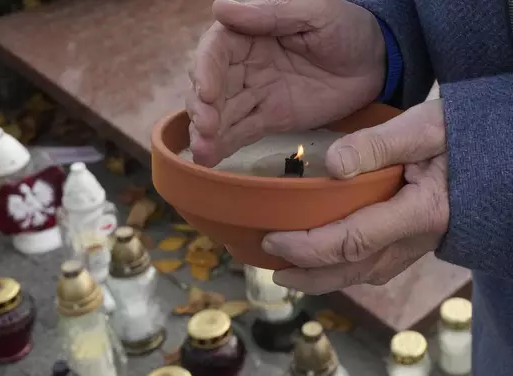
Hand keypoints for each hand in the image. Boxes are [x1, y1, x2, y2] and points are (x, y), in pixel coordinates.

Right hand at [187, 0, 386, 166]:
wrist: (377, 62)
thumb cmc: (347, 26)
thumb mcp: (315, 12)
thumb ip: (270, 12)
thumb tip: (219, 8)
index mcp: (249, 33)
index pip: (215, 50)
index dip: (205, 71)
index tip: (208, 92)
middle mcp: (243, 64)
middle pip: (210, 86)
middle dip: (202, 108)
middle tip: (206, 127)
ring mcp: (254, 94)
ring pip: (220, 113)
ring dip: (206, 133)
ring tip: (201, 151)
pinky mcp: (267, 119)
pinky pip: (239, 133)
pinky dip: (221, 146)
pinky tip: (208, 159)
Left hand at [263, 100, 448, 293]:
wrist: (501, 153)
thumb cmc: (462, 134)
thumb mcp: (422, 128)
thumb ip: (378, 145)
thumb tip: (333, 164)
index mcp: (420, 212)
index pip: (352, 240)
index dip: (308, 246)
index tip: (273, 238)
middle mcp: (418, 239)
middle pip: (355, 269)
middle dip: (309, 274)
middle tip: (272, 270)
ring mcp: (418, 245)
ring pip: (365, 273)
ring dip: (325, 278)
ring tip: (290, 272)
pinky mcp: (415, 242)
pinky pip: (376, 266)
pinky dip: (346, 269)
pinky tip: (326, 263)